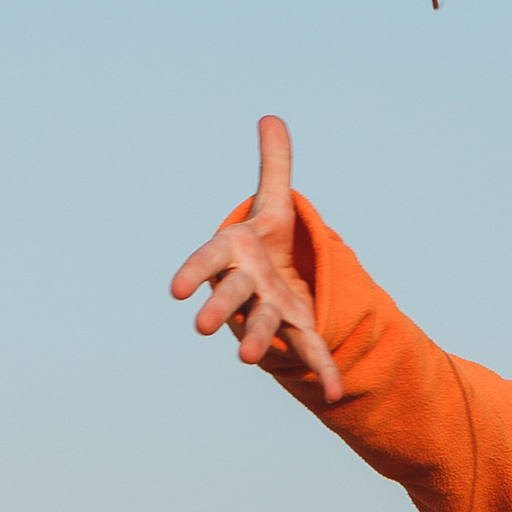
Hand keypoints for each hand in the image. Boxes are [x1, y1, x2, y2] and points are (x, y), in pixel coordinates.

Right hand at [168, 114, 343, 403]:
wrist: (278, 280)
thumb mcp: (273, 203)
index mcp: (234, 255)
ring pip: (261, 326)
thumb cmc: (265, 243)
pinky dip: (323, 372)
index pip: (209, 260)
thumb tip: (271, 117)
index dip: (194, 272)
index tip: (175, 289)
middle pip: (230, 297)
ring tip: (246, 357)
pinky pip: (310, 352)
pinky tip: (337, 394)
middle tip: (202, 326)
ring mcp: (270, 311)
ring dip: (254, 341)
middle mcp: (246, 287)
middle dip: (218, 309)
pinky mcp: (296, 329)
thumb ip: (274, 167)